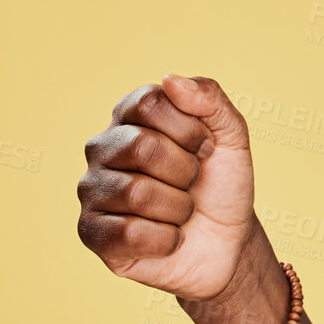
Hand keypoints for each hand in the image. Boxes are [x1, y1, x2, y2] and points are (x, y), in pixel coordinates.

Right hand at [77, 75, 258, 302]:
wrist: (230, 243)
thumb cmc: (222, 185)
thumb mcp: (231, 137)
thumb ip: (210, 99)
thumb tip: (170, 80)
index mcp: (130, 117)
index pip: (151, 103)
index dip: (191, 130)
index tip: (205, 148)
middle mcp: (101, 148)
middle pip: (142, 147)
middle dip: (186, 171)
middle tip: (192, 184)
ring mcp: (92, 190)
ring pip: (137, 192)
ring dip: (179, 208)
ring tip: (180, 212)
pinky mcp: (91, 233)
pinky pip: (129, 233)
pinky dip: (165, 239)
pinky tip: (167, 238)